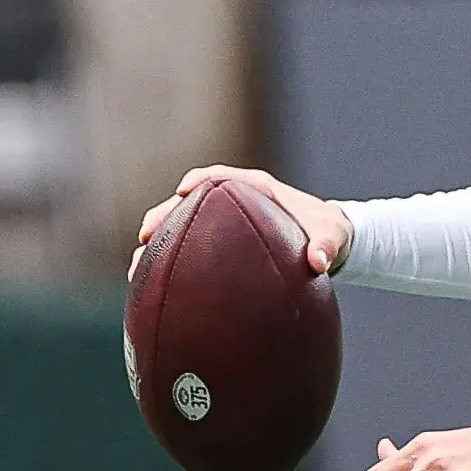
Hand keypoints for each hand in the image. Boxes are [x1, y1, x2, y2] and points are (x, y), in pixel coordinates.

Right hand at [131, 165, 353, 279]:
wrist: (330, 246)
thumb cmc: (330, 234)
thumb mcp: (334, 237)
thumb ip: (327, 245)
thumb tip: (318, 261)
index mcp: (257, 189)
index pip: (221, 178)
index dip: (199, 181)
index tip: (182, 192)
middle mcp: (235, 203)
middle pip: (190, 204)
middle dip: (164, 216)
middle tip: (145, 236)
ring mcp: (224, 226)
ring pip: (183, 229)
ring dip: (160, 246)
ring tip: (136, 270)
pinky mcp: (221, 247)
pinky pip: (190, 251)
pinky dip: (172, 266)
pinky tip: (154, 292)